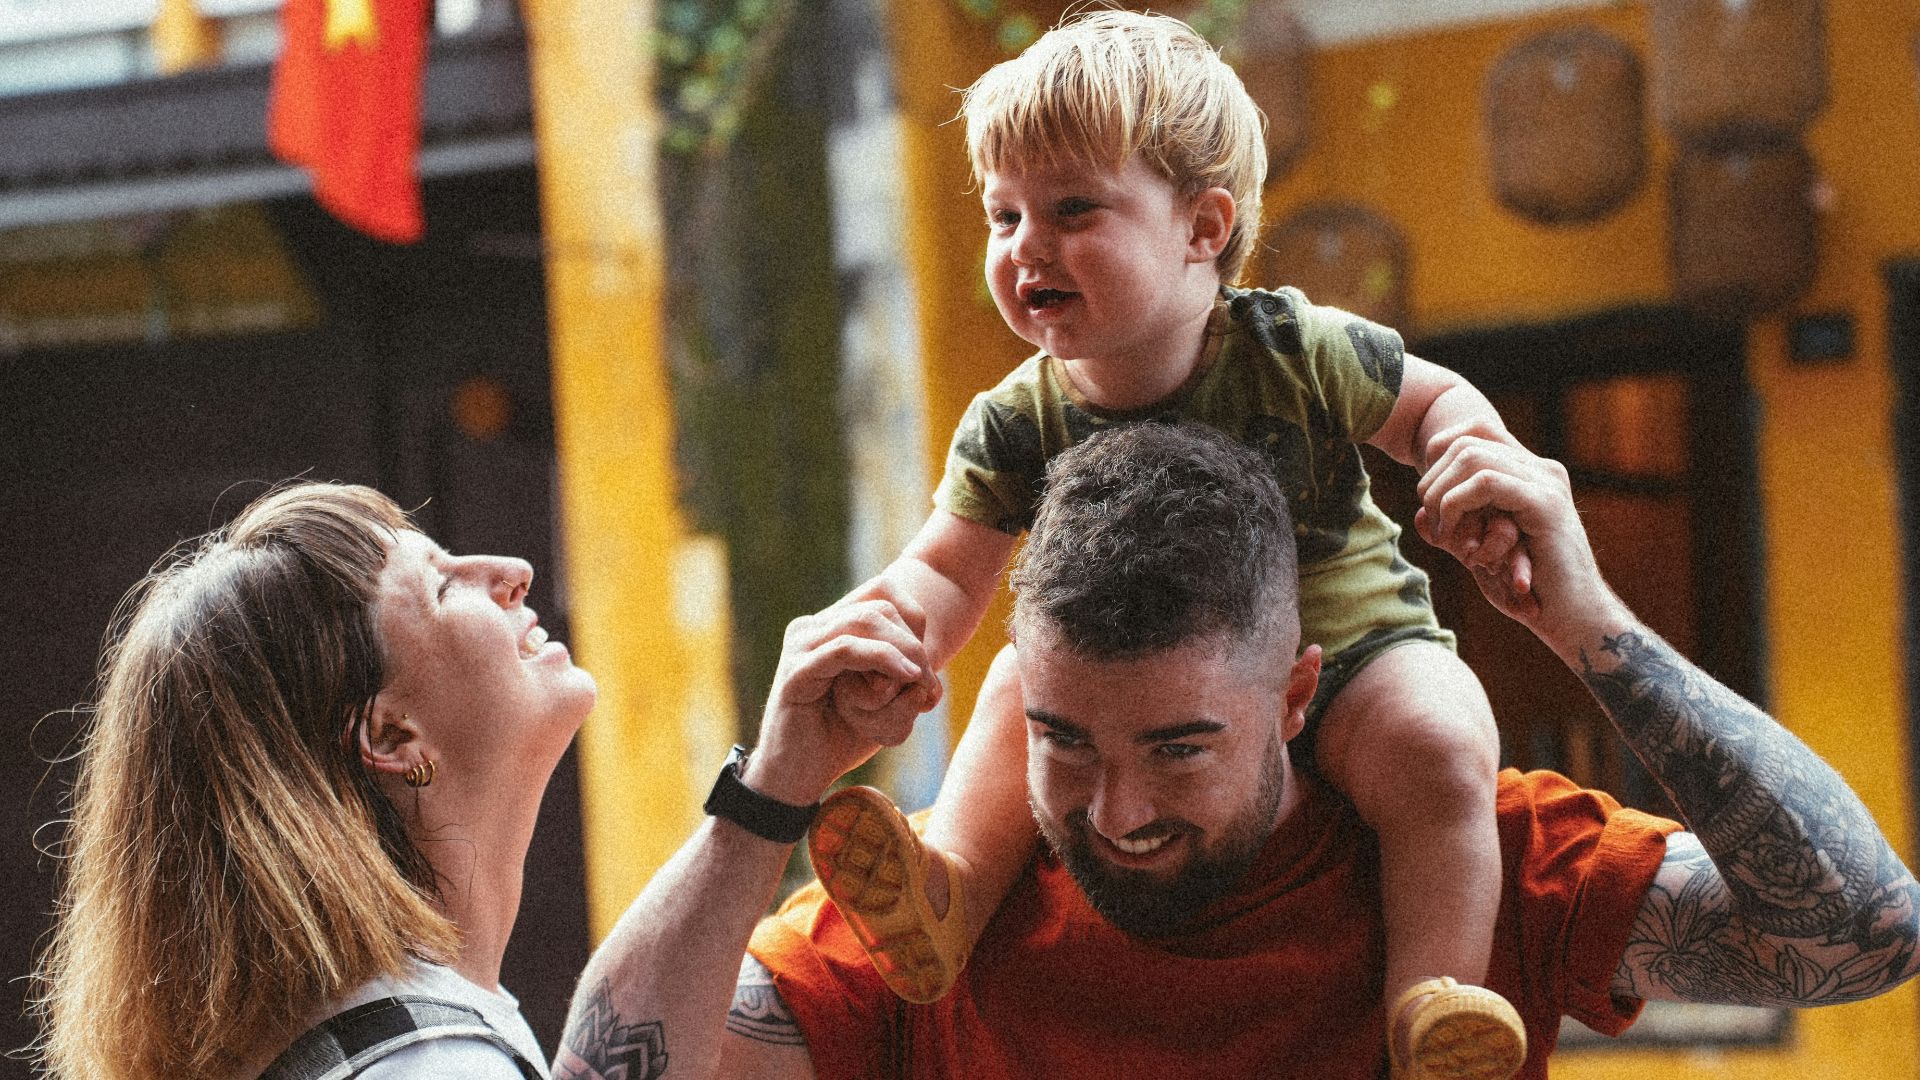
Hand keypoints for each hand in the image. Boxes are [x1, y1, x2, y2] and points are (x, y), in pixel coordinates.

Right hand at [747, 596, 943, 805]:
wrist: (797, 776)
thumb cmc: (841, 738)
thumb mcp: (885, 703)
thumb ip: (906, 679)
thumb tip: (933, 680)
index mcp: (828, 625)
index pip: (883, 594)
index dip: (915, 622)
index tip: (925, 668)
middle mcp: (810, 627)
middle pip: (879, 608)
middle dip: (914, 642)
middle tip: (928, 682)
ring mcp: (800, 646)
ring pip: (865, 622)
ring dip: (904, 651)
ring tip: (919, 680)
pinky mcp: (796, 672)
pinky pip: (845, 649)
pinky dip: (882, 657)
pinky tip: (905, 674)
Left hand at [1417, 418, 1531, 596]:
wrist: (1574, 617)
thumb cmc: (1530, 592)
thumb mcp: (1479, 556)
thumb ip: (1453, 533)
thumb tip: (1420, 516)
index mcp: (1530, 473)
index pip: (1477, 429)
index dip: (1440, 452)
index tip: (1428, 494)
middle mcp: (1541, 469)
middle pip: (1467, 440)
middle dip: (1434, 478)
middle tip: (1433, 520)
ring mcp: (1546, 483)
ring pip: (1472, 456)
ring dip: (1442, 493)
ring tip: (1444, 533)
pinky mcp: (1545, 504)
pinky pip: (1487, 482)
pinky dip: (1457, 504)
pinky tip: (1455, 535)